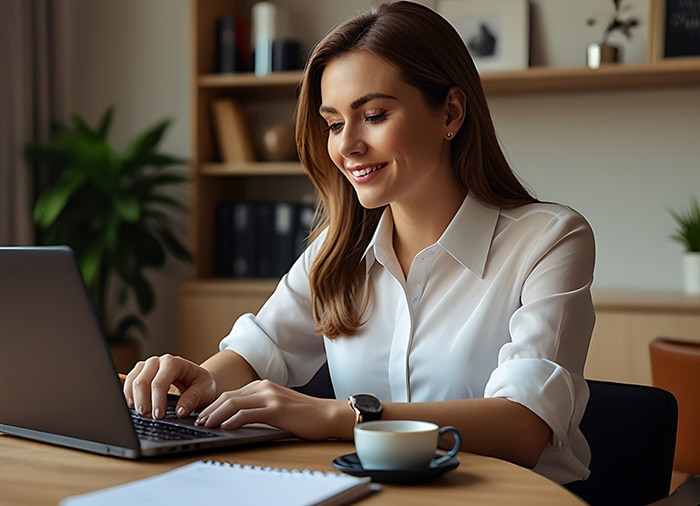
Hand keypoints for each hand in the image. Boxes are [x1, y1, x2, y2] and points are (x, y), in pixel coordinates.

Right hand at [123, 354, 216, 419]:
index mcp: (174, 363)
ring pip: (132, 381)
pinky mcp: (139, 373)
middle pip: (141, 381)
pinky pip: (127, 381)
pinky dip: (126, 393)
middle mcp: (158, 361)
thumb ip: (193, 399)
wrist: (197, 381)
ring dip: (133, 399)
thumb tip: (180, 411)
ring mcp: (147, 366)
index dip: (157, 401)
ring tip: (141, 413)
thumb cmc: (200, 385)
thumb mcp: (204, 391)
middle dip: (143, 401)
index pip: (159, 382)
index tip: (158, 416)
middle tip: (148, 417)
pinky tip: (129, 403)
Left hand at [194, 379, 351, 440]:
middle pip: (229, 396)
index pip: (232, 393)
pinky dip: (233, 420)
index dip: (214, 404)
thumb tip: (237, 418)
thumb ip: (259, 407)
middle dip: (210, 409)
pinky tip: (225, 426)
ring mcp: (270, 397)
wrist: (328, 415)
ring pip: (234, 403)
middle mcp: (265, 387)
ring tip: (206, 424)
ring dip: (216, 415)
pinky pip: (248, 413)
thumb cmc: (305, 415)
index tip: (203, 415)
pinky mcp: (276, 409)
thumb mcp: (278, 407)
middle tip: (198, 421)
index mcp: (264, 385)